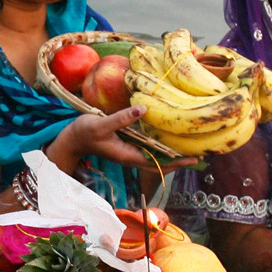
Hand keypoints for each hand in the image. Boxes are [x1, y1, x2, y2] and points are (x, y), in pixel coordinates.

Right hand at [49, 106, 199, 173]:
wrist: (71, 138)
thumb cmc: (84, 132)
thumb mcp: (102, 124)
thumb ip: (122, 118)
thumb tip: (143, 109)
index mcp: (128, 155)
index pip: (157, 163)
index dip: (176, 162)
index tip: (193, 159)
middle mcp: (132, 155)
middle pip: (160, 162)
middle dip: (179, 159)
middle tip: (200, 153)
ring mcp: (129, 150)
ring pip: (155, 154)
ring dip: (171, 151)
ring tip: (190, 144)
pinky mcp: (127, 143)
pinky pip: (148, 146)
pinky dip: (160, 143)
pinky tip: (168, 134)